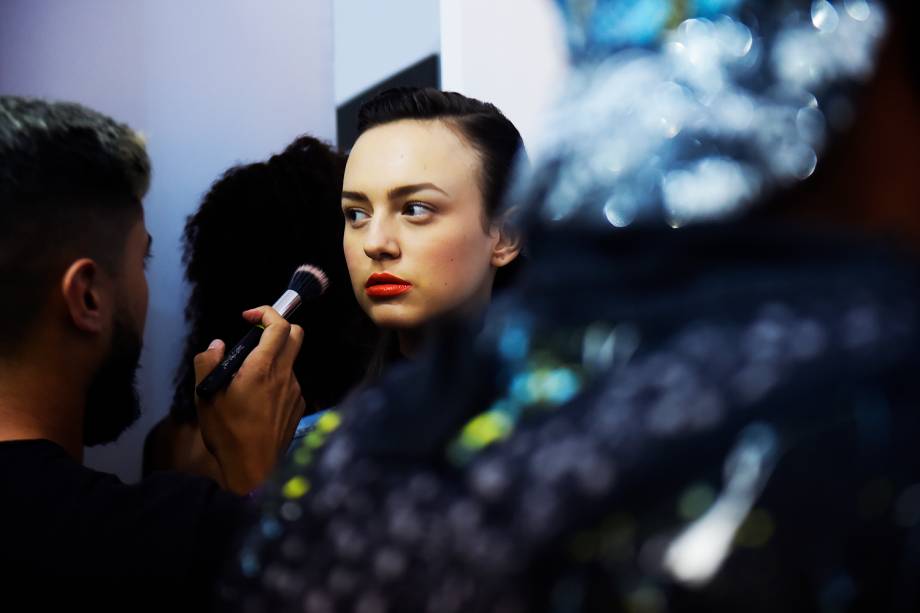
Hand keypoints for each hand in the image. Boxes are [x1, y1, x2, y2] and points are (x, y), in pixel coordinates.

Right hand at [194, 306, 304, 493]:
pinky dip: (276, 381)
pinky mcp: (298, 406)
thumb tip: (216, 344)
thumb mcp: (205, 396)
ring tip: (245, 382)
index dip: (267, 313)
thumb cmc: (226, 433)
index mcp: (263, 369)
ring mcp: (295, 391)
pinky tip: (257, 402)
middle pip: (296, 335)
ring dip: (272, 359)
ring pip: (290, 361)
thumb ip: (208, 362)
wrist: (253, 469)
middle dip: (277, 328)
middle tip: (253, 338)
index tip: (247, 317)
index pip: (280, 326)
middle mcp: (285, 376)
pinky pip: (289, 383)